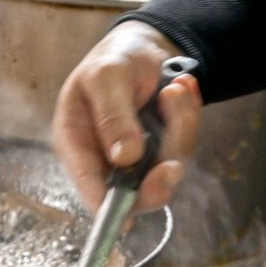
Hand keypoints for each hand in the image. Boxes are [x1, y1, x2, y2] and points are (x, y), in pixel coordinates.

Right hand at [52, 21, 202, 213]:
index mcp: (77, 142)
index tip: (127, 219)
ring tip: (175, 89)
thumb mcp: (107, 77)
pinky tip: (181, 91)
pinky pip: (184, 149)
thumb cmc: (114, 58)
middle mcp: (105, 159)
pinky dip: (189, 119)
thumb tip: (124, 158)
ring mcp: (137, 160)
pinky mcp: (162, 152)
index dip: (106, 207)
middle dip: (158, 178)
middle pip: (134, 193)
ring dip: (180, 128)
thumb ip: (113, 115)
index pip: (88, 185)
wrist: (145, 47)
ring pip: (166, 170)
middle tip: (172, 166)